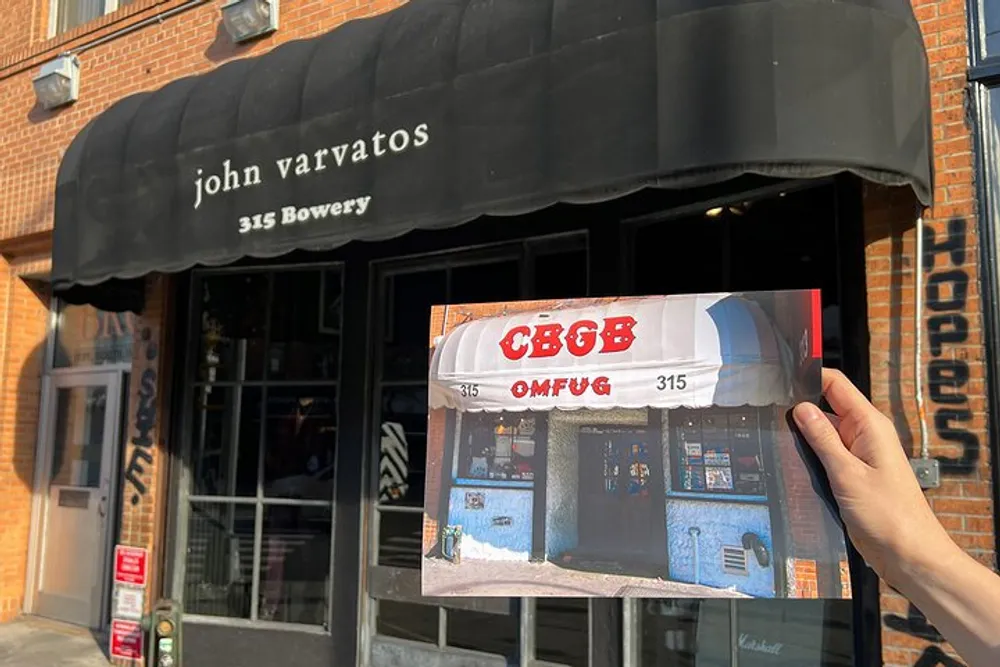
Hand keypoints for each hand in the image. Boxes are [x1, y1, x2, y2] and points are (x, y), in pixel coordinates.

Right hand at [791, 368, 956, 586]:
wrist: (910, 555)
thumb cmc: (891, 517)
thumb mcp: (847, 474)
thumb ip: (822, 439)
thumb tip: (801, 409)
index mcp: (870, 426)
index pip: (835, 385)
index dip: (810, 377)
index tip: (781, 379)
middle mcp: (865, 436)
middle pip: (825, 409)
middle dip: (800, 411)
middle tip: (771, 419)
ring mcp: (859, 456)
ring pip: (823, 435)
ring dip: (805, 439)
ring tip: (780, 445)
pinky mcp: (852, 476)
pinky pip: (827, 457)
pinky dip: (811, 459)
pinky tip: (795, 467)